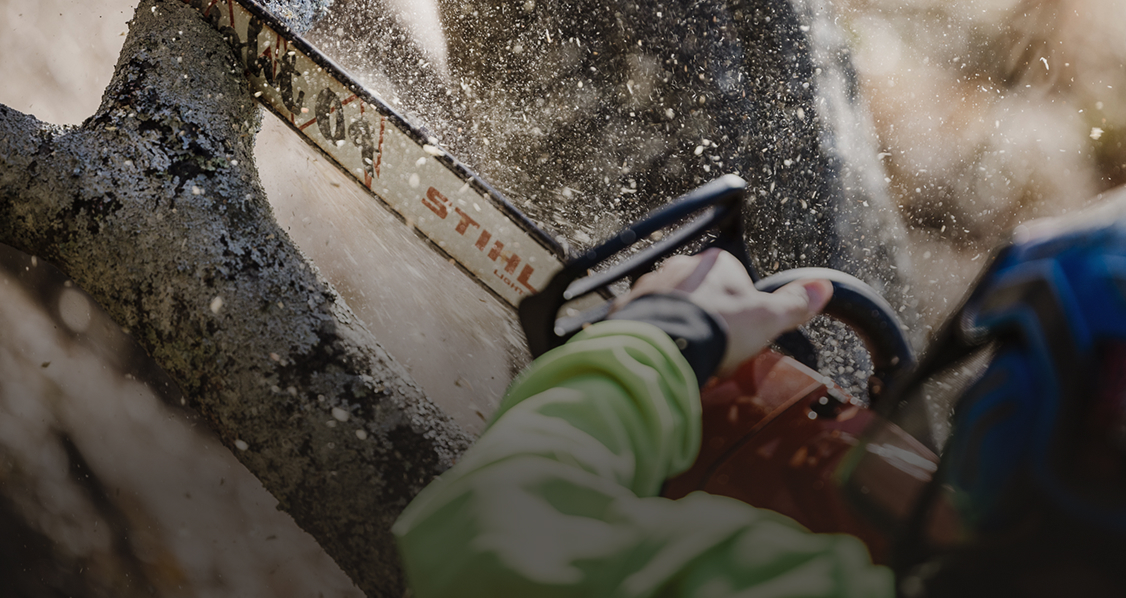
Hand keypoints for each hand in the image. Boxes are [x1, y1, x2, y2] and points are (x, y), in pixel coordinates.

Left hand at [616, 248, 832, 374]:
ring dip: (679, 325)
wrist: (663, 345)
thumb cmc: (717, 329)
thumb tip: (824, 288)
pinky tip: (662, 354)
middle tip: (715, 348)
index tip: (740, 332)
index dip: (741, 309)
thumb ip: (794, 304)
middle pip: (701, 292)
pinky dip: (653, 335)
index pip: (734, 279)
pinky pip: (644, 320)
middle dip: (707, 316)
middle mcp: (680, 266)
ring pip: (671, 305)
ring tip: (689, 355)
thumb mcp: (768, 318)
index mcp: (717, 263)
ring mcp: (651, 285)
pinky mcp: (628, 307)